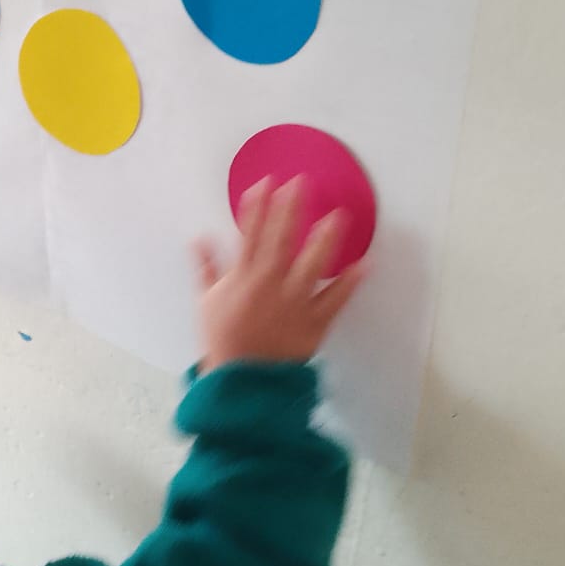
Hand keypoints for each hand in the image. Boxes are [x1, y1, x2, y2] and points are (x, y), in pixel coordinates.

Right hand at [194, 178, 365, 371]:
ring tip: (338, 214)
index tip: (268, 182)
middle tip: (302, 182)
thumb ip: (207, 269)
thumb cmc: (223, 342)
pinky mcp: (314, 323)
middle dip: (291, 208)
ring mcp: (294, 303)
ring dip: (325, 238)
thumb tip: (200, 239)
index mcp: (243, 278)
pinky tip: (365, 263)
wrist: (241, 383)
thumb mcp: (207, 303)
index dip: (259, 206)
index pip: (250, 234)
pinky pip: (335, 300)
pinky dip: (350, 283)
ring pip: (312, 265)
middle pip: (281, 240)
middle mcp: (269, 284)